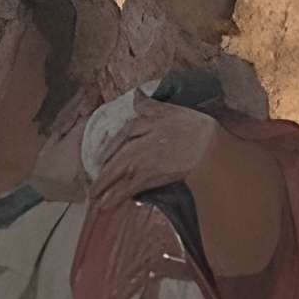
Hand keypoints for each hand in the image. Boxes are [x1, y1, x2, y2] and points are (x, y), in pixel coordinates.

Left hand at [90, 100, 221, 212]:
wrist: (206, 148)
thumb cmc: (193, 127)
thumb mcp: (169, 109)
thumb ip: (149, 104)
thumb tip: (136, 93)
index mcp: (141, 123)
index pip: (121, 136)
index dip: (110, 148)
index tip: (102, 159)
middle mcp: (136, 141)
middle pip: (114, 157)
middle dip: (102, 171)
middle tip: (93, 184)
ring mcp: (139, 159)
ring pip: (115, 172)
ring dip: (102, 185)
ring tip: (94, 197)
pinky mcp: (146, 176)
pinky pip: (125, 187)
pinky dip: (114, 196)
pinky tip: (104, 205)